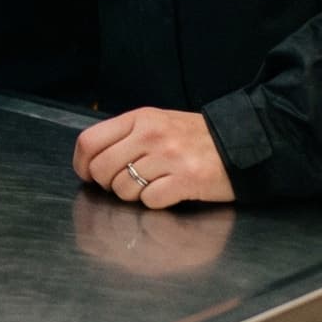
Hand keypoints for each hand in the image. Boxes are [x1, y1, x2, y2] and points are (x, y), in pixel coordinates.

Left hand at [73, 107, 236, 209]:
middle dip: (106, 184)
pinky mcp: (186, 180)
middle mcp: (151, 135)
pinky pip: (150, 200)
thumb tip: (92, 159)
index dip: (81, 164)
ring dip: (132, 195)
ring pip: (123, 188)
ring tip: (151, 186)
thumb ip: (126, 136)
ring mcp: (168, 157)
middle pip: (101, 169)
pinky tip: (168, 192)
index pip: (89, 141)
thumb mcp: (156, 123)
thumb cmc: (194, 137)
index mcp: (139, 119)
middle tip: (123, 184)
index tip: (87, 175)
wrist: (239, 144)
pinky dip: (154, 202)